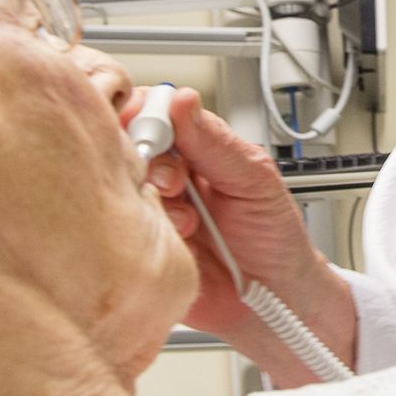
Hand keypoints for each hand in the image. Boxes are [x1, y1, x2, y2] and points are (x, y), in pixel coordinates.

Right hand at [123, 86, 356, 382]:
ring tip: (190, 221)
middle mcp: (166, 174)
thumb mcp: (254, 178)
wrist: (274, 296)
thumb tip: (183, 100)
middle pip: (125, 145)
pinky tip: (180, 241)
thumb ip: (215, 142)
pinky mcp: (141, 246)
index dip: (147, 115)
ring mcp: (150, 209)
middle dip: (148, 159)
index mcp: (194, 147)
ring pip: (122, 186)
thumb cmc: (271, 234)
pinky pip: (122, 229)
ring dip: (156, 201)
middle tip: (175, 181)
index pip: (153, 111)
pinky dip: (149, 232)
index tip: (156, 129)